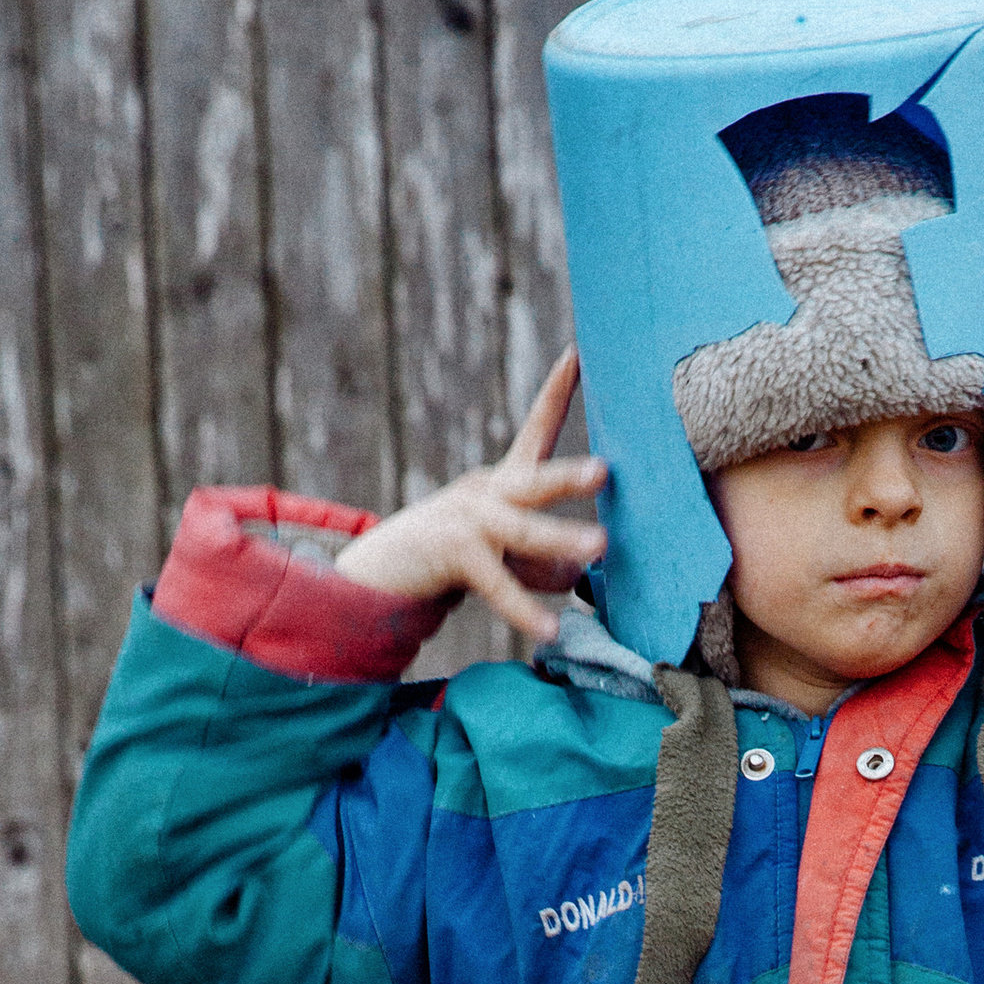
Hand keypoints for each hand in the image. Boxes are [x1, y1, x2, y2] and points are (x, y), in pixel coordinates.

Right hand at [333, 349, 606, 645]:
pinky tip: (550, 629)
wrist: (379, 574)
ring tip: (598, 547)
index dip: (556, 392)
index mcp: (501, 483)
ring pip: (522, 531)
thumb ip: (545, 560)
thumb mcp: (507, 555)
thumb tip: (577, 575)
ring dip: (560, 538)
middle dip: (567, 475)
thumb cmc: (453, 562)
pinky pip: (498, 585)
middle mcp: (485, 493)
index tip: (580, 353)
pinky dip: (524, 609)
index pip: (535, 431)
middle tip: (604, 470)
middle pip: (534, 481)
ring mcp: (466, 520)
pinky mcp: (452, 553)